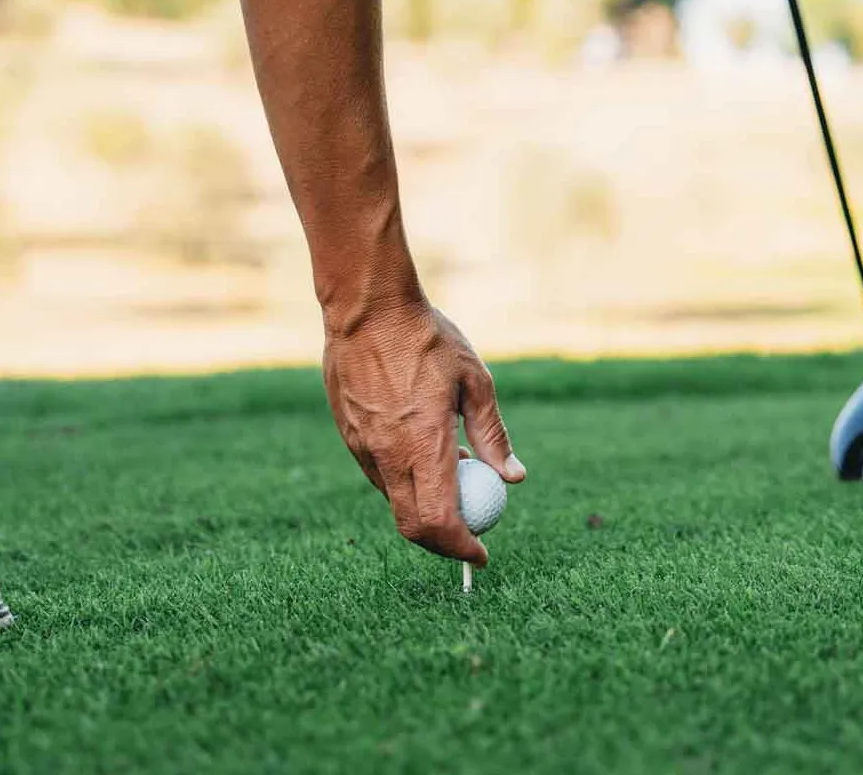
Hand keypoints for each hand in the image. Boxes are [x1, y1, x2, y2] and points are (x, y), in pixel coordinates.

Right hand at [322, 303, 525, 565]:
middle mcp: (389, 454)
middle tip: (469, 535)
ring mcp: (363, 447)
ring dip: (424, 507)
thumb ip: (492, 434)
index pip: (441, 522)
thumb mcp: (475, 381)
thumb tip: (513, 477)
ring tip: (455, 475)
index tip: (481, 553)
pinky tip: (425, 451)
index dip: (462, 547)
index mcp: (424, 445)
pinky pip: (379, 476)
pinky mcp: (349, 435)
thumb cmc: (427, 338)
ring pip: (394, 502)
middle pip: (413, 526)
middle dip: (443, 542)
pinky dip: (405, 482)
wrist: (366, 308)